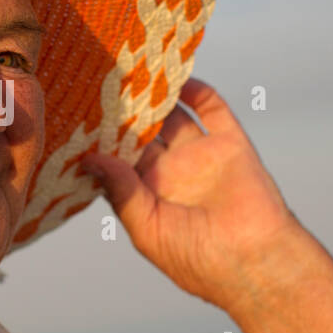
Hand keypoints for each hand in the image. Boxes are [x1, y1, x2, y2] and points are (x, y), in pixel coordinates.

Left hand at [80, 78, 301, 308]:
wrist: (255, 262)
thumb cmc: (198, 260)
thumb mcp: (148, 229)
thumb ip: (121, 192)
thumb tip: (90, 160)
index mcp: (148, 196)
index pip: (117, 159)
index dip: (99, 140)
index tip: (76, 117)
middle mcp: (172, 173)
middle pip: (141, 133)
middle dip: (123, 112)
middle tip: (99, 83)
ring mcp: (200, 157)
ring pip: (172, 117)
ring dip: (155, 96)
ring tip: (132, 70)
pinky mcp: (229, 144)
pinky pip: (211, 109)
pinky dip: (194, 90)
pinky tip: (173, 75)